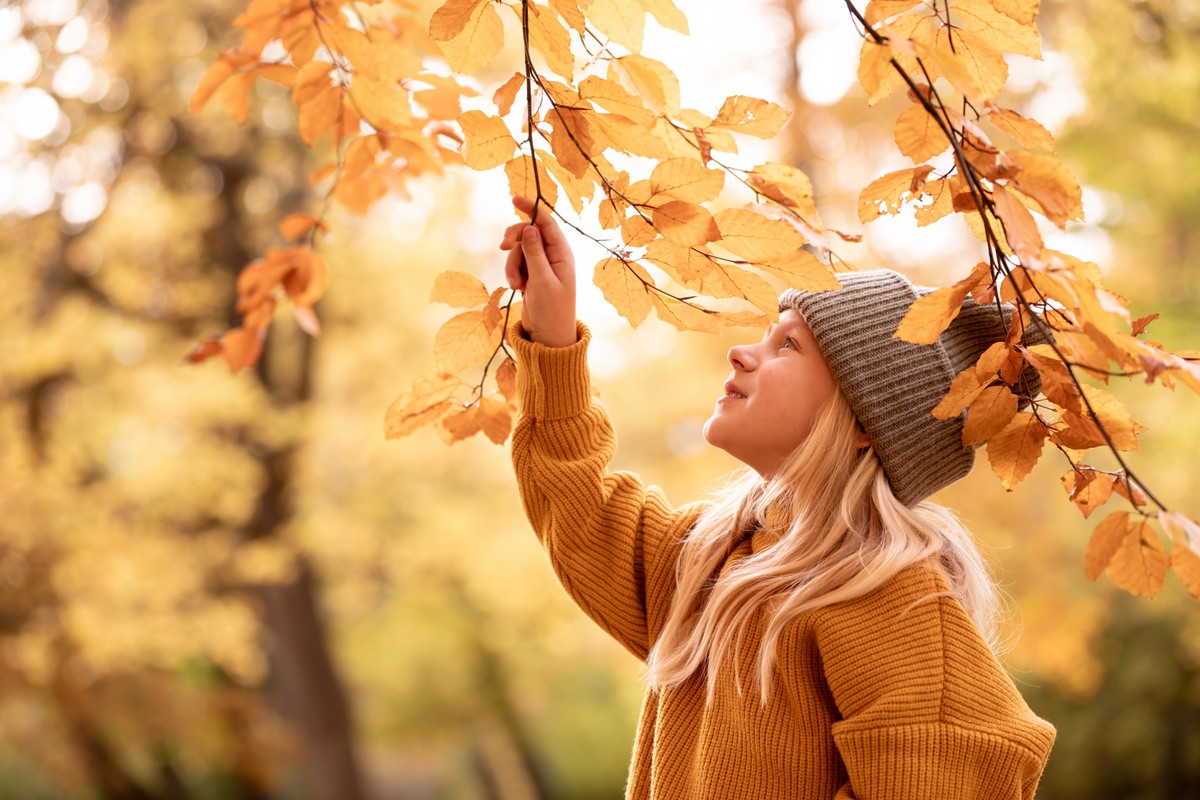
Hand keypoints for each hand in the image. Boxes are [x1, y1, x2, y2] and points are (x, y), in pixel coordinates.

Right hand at [500, 196, 576, 347]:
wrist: (548, 334)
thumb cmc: (552, 309)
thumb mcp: (542, 280)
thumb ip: (534, 253)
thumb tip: (528, 227)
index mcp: (562, 253)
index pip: (546, 222)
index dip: (531, 208)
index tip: (514, 198)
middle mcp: (553, 255)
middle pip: (528, 233)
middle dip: (514, 241)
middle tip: (503, 248)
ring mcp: (541, 264)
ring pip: (518, 250)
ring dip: (512, 265)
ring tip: (518, 285)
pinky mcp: (531, 274)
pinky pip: (515, 263)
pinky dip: (512, 273)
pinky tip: (517, 288)